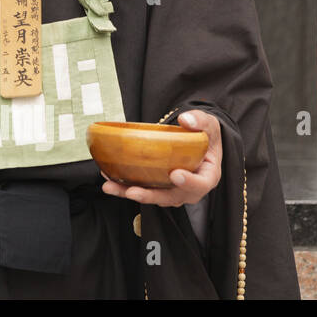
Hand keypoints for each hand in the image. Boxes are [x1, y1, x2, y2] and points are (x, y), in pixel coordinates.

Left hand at [100, 110, 222, 205]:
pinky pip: (142, 189)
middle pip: (171, 197)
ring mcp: (173, 190)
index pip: (201, 183)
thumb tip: (186, 119)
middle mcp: (190, 188)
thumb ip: (199, 121)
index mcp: (207, 175)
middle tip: (132, 191)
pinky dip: (124, 186)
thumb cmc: (204, 134)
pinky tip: (108, 179)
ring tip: (110, 187)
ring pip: (153, 197)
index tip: (175, 175)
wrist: (197, 141)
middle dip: (151, 196)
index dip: (189, 182)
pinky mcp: (158, 187)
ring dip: (129, 193)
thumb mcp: (207, 124)